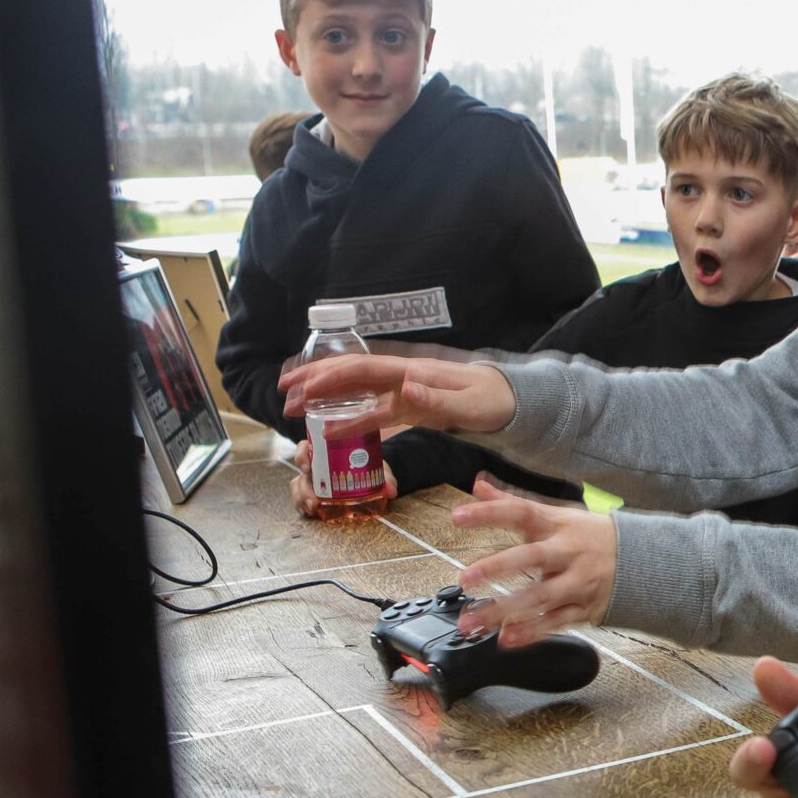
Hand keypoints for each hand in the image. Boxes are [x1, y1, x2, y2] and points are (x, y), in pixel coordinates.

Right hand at [276, 354, 516, 438]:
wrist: (514, 402)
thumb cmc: (494, 402)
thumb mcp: (471, 406)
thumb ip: (438, 402)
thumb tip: (405, 389)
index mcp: (414, 373)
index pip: (363, 369)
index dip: (330, 376)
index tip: (302, 386)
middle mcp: (404, 378)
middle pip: (352, 375)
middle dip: (316, 382)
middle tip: (284, 394)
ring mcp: (405, 391)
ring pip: (357, 391)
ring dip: (326, 398)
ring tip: (296, 409)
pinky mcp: (410, 406)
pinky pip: (372, 408)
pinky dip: (349, 415)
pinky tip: (332, 428)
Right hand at [288, 440, 396, 516]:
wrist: (370, 477)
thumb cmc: (368, 467)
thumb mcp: (378, 469)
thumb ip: (385, 478)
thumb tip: (391, 492)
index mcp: (327, 451)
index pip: (306, 447)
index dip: (302, 456)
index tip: (307, 467)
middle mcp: (316, 465)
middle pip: (301, 473)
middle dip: (304, 488)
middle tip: (314, 501)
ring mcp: (312, 480)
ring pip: (297, 487)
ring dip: (302, 499)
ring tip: (313, 509)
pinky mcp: (312, 493)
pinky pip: (300, 498)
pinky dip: (302, 506)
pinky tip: (309, 513)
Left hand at [447, 478, 616, 645]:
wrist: (646, 562)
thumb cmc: (591, 536)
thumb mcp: (556, 515)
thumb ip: (513, 502)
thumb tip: (478, 486)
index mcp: (558, 525)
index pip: (520, 512)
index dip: (489, 513)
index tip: (457, 516)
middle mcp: (567, 553)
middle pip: (531, 558)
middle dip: (497, 567)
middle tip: (466, 578)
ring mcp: (576, 582)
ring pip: (538, 598)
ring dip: (503, 611)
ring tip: (472, 621)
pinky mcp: (583, 608)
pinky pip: (555, 623)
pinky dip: (531, 632)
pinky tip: (507, 639)